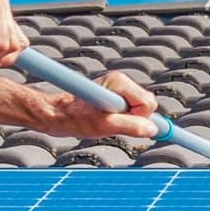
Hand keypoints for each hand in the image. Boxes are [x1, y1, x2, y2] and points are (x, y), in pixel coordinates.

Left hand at [15, 69, 159, 141]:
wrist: (57, 114)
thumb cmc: (75, 117)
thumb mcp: (105, 126)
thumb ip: (132, 126)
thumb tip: (152, 129)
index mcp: (120, 82)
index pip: (148, 103)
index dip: (139, 118)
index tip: (125, 125)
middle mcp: (120, 81)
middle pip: (146, 104)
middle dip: (134, 118)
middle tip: (111, 123)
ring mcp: (118, 87)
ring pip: (139, 109)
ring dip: (126, 120)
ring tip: (105, 121)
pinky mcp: (114, 94)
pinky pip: (130, 110)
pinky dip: (121, 119)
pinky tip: (105, 120)